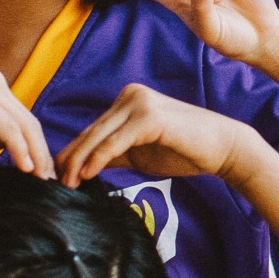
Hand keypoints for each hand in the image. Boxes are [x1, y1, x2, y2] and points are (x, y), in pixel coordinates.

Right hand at [0, 70, 55, 176]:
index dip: (37, 146)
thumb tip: (30, 151)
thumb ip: (0, 138)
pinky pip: (7, 127)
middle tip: (48, 178)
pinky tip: (24, 167)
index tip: (45, 172)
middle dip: (41, 151)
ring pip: (22, 124)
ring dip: (34, 153)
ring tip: (40, 177)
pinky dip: (18, 149)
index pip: (24, 118)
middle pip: (28, 120)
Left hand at [56, 84, 251, 187]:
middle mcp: (130, 94)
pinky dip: (98, 159)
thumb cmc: (183, 150)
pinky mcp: (149, 116)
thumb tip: (82, 167)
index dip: (73, 153)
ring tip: (67, 183)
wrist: (221, 148)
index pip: (92, 129)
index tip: (59, 176)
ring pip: (98, 136)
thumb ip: (113, 153)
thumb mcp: (139, 152)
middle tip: (56, 183)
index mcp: (127, 99)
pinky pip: (115, 142)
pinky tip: (87, 175)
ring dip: (79, 162)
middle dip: (71, 159)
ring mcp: (139, 102)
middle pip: (91, 131)